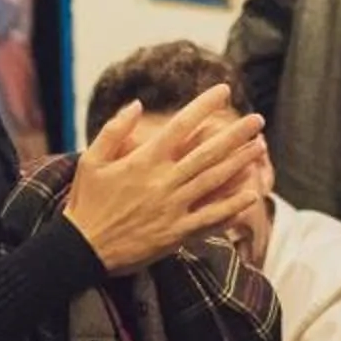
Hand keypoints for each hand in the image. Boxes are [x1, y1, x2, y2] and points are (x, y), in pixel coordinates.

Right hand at [63, 86, 271, 273]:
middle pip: (207, 153)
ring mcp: (173, 208)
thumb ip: (114, 130)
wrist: (82, 249)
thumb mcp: (91, 160)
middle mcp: (163, 182)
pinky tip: (251, 195)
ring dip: (239, 163)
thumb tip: (137, 105)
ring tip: (259, 147)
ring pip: (214, 181)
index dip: (204, 106)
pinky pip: (210, 218)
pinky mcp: (177, 234)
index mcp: (144, 161)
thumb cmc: (86, 203)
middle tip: (258, 120)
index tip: (224, 90)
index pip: (181, 126)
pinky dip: (232, 207)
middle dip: (235, 134)